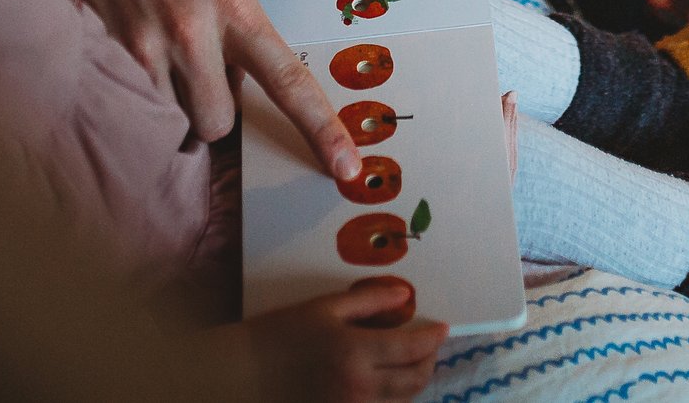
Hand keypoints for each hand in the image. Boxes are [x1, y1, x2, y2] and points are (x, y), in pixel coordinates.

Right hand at [35, 0, 359, 179]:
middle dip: (217, 113)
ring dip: (177, 103)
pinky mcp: (114, 52)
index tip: (345, 166)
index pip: (287, 78)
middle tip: (205, 77)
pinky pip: (139, 101)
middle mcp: (199, 31)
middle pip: (220, 121)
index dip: (320, 128)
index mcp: (235, 2)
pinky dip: (142, 91)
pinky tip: (135, 54)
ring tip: (166, 60)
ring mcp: (153, 46)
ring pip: (177, 117)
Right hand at [238, 280, 447, 402]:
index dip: (432, 338)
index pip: (411, 348)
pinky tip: (388, 383)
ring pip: (402, 401)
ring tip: (413, 364)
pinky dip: (393, 399)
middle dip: (430, 362)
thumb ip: (370, 301)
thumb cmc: (282, 334)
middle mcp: (360, 388)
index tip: (443, 328)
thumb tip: (406, 296)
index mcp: (355, 352)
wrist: (245, 374)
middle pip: (414, 380)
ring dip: (415, 383)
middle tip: (431, 347)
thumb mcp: (325, 308)